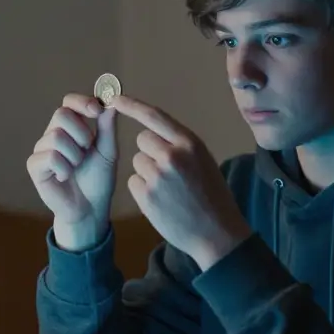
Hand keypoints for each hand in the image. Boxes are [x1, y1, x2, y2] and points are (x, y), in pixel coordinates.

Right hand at [26, 93, 117, 248]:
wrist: (90, 209)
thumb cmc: (97, 179)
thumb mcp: (107, 151)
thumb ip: (107, 127)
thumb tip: (110, 102)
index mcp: (71, 127)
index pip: (69, 102)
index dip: (82, 102)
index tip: (97, 111)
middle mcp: (53, 134)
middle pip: (62, 114)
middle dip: (81, 132)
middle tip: (88, 149)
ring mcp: (42, 149)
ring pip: (56, 136)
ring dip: (75, 155)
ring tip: (77, 167)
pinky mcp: (34, 166)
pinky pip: (50, 156)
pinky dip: (64, 169)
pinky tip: (64, 178)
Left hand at [111, 95, 251, 270]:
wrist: (218, 233)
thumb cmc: (212, 196)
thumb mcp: (203, 161)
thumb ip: (180, 146)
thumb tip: (150, 134)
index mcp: (189, 142)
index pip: (154, 116)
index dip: (132, 106)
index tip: (116, 99)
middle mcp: (172, 155)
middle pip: (143, 139)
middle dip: (150, 152)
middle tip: (169, 172)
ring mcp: (157, 176)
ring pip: (137, 162)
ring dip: (147, 172)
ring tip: (169, 190)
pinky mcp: (146, 195)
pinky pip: (134, 182)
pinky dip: (143, 191)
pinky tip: (162, 202)